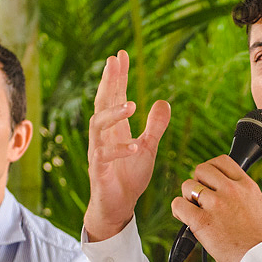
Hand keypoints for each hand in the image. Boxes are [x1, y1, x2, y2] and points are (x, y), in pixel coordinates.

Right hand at [84, 50, 170, 240]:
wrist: (118, 206)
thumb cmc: (128, 178)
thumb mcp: (148, 148)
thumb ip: (155, 127)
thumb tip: (163, 102)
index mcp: (115, 128)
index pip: (114, 96)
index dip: (117, 76)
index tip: (121, 55)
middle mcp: (103, 136)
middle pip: (102, 102)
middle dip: (108, 82)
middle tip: (114, 63)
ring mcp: (98, 152)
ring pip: (98, 126)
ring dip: (114, 114)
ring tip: (132, 106)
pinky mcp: (99, 170)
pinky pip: (105, 156)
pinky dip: (120, 150)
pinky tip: (134, 146)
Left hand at [171, 155, 261, 261]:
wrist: (258, 256)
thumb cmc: (259, 235)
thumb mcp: (258, 203)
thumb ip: (243, 190)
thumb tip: (231, 185)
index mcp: (245, 184)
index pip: (221, 161)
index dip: (211, 169)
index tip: (209, 180)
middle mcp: (230, 190)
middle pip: (201, 170)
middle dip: (197, 182)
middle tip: (200, 198)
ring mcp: (215, 204)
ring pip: (187, 186)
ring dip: (187, 197)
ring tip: (194, 210)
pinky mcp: (201, 220)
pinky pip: (178, 204)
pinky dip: (178, 210)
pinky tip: (186, 219)